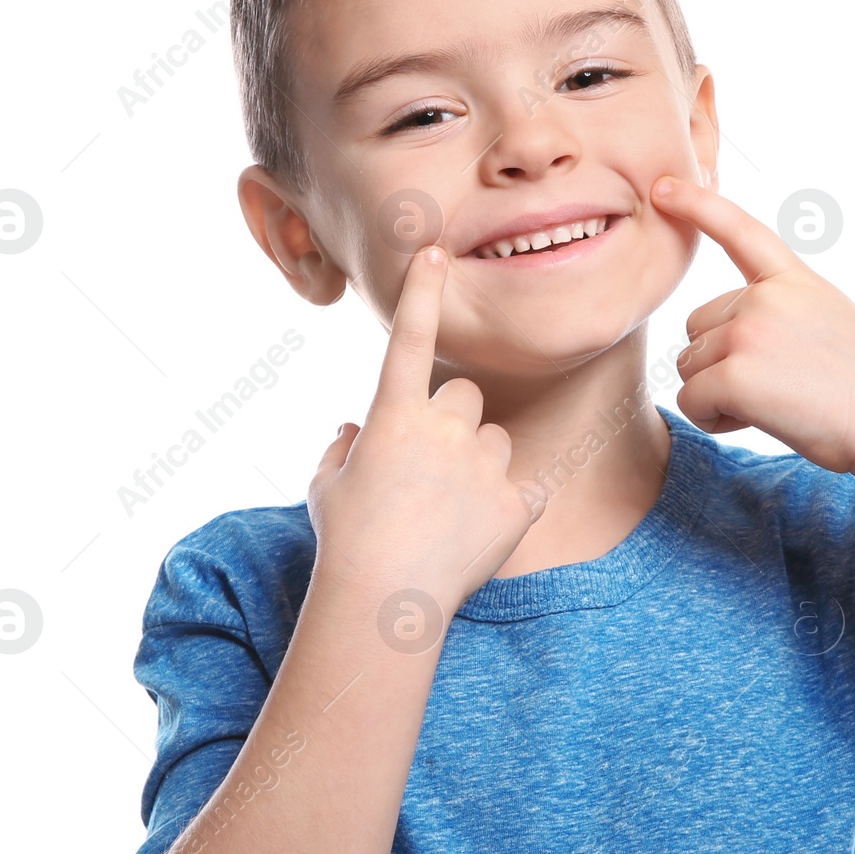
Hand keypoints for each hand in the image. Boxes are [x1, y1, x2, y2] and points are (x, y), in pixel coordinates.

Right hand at [307, 245, 544, 614]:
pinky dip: (510, 505)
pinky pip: (527, 488)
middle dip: (452, 423)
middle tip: (430, 472)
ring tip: (450, 511)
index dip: (422, 291)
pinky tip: (480, 534)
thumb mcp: (328, 489)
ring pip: (497, 440)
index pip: (410, 336)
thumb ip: (342, 450)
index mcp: (393, 415)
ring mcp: (485, 463)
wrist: (384, 603)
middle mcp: (443, 427)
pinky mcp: (519, 502)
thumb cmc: (347, 543)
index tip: (433, 250)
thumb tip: (354, 432)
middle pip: (466, 397)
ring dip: (480, 462)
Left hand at [650, 175, 854, 474]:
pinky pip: (691, 400)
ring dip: (717, 393)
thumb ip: (778, 310)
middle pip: (697, 327)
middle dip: (719, 362)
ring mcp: (748, 332)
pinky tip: (761, 420)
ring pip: (690, 366)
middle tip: (778, 385)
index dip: (697, 205)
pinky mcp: (734, 375)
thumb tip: (716, 333)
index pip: (738, 231)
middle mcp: (766, 297)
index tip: (661, 187)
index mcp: (793, 281)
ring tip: (777, 404)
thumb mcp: (828, 321)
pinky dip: (715, 420)